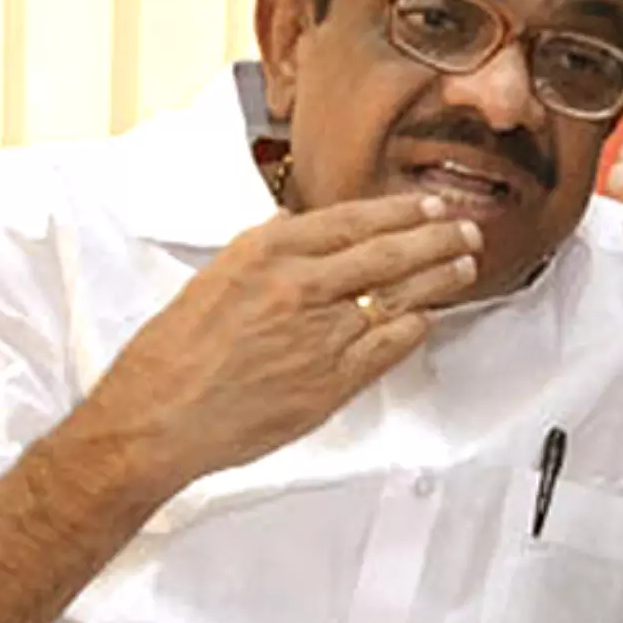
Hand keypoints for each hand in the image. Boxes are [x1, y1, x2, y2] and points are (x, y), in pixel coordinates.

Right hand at [98, 194, 481, 480]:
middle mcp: (300, 284)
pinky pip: (389, 347)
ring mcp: (321, 333)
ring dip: (438, 279)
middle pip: (388, 252)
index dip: (400, 211)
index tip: (427, 205)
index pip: (353, 218)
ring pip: (398, 295)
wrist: (157, 417)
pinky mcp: (332, 381)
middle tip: (465, 230)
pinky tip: (427, 320)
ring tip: (463, 267)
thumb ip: (269, 256)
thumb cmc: (174, 352)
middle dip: (436, 237)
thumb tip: (309, 238)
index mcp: (267, 250)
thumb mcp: (217, 277)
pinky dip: (413, 329)